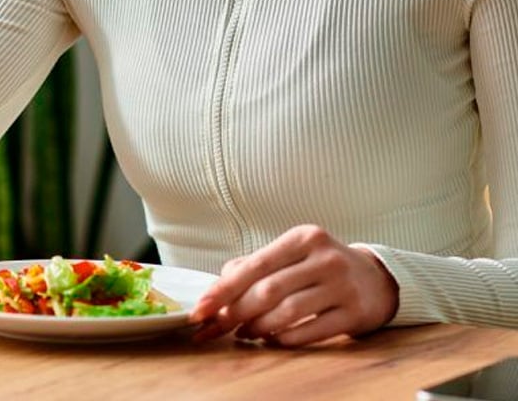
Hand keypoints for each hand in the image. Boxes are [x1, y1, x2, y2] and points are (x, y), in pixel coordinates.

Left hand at [189, 225, 398, 346]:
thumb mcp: (293, 253)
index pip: (255, 265)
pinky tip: (271, 340)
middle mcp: (324, 258)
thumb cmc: (321, 265)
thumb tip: (219, 285)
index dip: (224, 289)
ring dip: (259, 328)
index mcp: (303, 237)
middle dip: (236, 312)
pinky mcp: (356, 313)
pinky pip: (312, 331)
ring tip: (244, 333)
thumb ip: (257, 264)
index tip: (201, 308)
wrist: (377, 279)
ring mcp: (342, 286)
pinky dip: (286, 339)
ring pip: (288, 312)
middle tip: (216, 328)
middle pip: (268, 290)